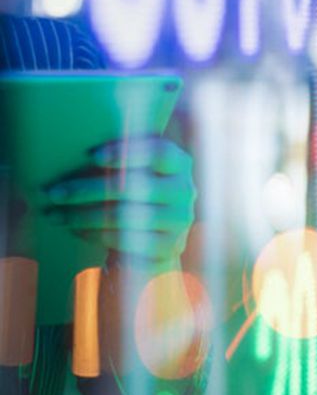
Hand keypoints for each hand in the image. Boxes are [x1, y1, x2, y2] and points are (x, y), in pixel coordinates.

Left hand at [41, 136, 196, 268]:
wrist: (156, 237)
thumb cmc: (137, 195)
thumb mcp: (138, 171)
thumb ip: (122, 158)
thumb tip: (74, 149)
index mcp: (179, 163)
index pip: (158, 152)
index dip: (126, 153)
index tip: (91, 155)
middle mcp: (184, 190)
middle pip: (133, 187)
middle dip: (86, 190)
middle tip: (54, 193)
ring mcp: (179, 220)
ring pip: (124, 216)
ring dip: (83, 216)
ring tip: (58, 215)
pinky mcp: (168, 246)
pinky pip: (125, 240)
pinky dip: (95, 235)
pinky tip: (76, 230)